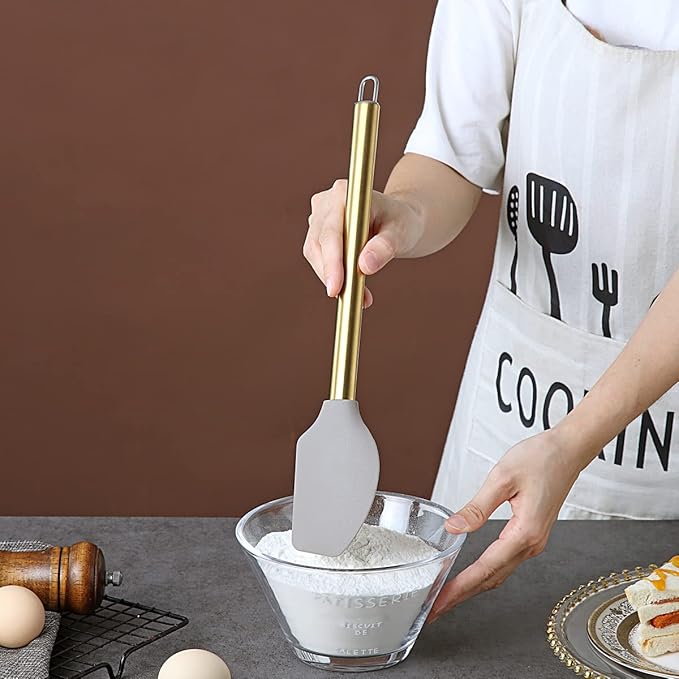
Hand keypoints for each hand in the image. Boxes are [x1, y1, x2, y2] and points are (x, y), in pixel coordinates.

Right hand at [303, 180, 422, 307]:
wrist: (397, 220)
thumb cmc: (401, 222)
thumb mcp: (401, 232)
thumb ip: (385, 246)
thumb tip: (365, 266)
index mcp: (344, 194)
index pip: (331, 232)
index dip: (332, 262)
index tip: (336, 288)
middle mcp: (325, 202)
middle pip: (319, 245)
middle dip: (334, 275)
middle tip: (355, 300)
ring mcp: (318, 217)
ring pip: (315, 254)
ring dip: (334, 279)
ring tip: (361, 297)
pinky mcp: (317, 232)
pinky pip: (318, 258)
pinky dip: (334, 276)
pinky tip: (352, 288)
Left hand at [428, 429, 580, 621]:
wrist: (568, 451)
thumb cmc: (541, 458)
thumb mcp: (502, 478)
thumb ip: (477, 507)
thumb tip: (454, 528)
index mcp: (524, 533)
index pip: (486, 568)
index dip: (460, 588)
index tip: (440, 601)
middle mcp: (531, 544)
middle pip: (492, 578)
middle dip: (463, 595)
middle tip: (435, 608)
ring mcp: (533, 542)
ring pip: (499, 573)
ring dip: (473, 586)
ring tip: (448, 595)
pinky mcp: (531, 535)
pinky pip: (505, 561)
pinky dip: (485, 572)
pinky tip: (472, 574)